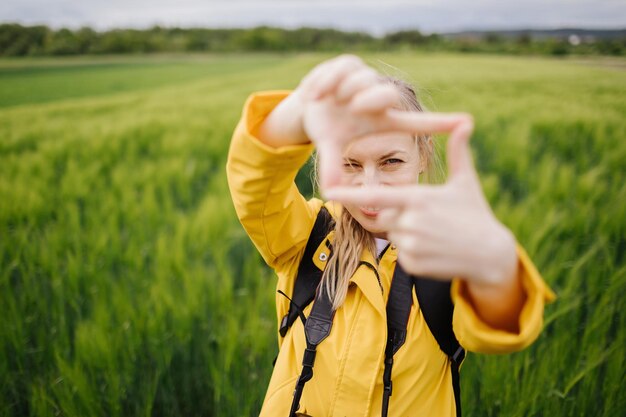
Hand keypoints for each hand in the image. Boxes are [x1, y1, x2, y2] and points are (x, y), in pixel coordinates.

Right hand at [294, 55, 466, 190]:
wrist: (307, 104)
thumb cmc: (328, 128)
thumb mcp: (330, 146)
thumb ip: (332, 166)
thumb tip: (328, 191)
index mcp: (382, 120)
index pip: (416, 123)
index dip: (440, 123)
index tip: (465, 123)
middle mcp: (379, 98)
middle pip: (385, 94)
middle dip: (366, 100)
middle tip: (350, 108)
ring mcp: (366, 78)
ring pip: (362, 78)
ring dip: (340, 91)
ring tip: (327, 100)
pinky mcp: (350, 62)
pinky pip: (341, 68)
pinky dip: (325, 82)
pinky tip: (316, 93)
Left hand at [325, 116, 517, 288]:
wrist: (491, 254)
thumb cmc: (477, 213)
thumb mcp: (467, 182)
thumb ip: (459, 152)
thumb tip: (466, 121)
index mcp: (419, 198)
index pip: (377, 195)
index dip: (351, 194)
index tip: (328, 192)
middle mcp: (411, 221)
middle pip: (385, 216)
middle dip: (400, 216)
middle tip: (428, 219)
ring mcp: (411, 244)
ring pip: (394, 236)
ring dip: (408, 235)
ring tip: (435, 235)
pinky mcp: (413, 264)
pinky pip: (401, 255)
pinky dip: (414, 253)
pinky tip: (436, 251)